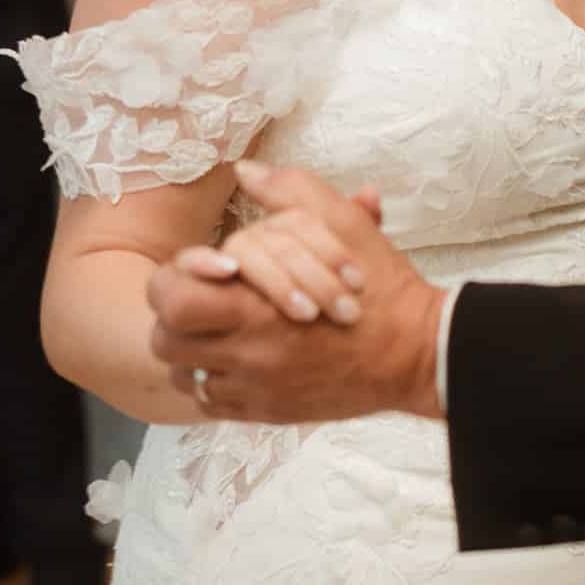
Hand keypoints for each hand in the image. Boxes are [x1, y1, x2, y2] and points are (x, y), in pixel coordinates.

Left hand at [147, 161, 443, 422]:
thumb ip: (291, 193)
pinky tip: (241, 360)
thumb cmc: (383, 290)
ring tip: (216, 331)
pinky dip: (217, 381)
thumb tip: (245, 171)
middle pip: (165, 341)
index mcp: (256, 307)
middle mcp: (246, 355)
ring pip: (184, 376)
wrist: (418, 355)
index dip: (179, 278)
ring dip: (192, 351)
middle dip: (176, 317)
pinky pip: (213, 403)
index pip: (174, 298)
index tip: (212, 271)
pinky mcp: (267, 413)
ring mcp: (254, 390)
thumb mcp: (344, 227)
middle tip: (203, 300)